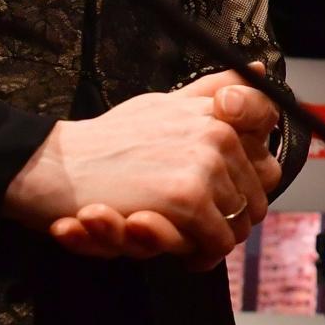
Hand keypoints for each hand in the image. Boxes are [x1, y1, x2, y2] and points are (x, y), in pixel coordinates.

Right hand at [7, 68, 281, 268]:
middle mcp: (220, 134)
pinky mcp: (187, 197)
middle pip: (254, 203)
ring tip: (175, 238)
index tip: (219, 202)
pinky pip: (214, 244)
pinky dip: (196, 256)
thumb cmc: (108, 141)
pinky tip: (174, 249)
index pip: (267, 168)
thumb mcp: (164, 105)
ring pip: (236, 227)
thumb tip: (257, 69)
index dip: (248, 193)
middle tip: (192, 230)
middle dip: (227, 223)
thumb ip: (211, 92)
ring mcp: (206, 164)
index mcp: (219, 116)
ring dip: (209, 242)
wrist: (57, 165)